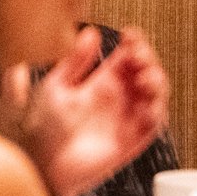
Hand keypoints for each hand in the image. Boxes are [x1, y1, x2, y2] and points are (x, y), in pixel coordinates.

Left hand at [22, 26, 170, 195]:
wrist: (40, 162)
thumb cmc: (41, 126)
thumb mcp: (57, 86)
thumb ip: (75, 61)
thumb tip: (90, 33)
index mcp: (99, 83)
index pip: (126, 57)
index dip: (134, 43)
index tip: (131, 33)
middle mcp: (116, 99)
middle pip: (146, 73)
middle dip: (148, 60)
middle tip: (139, 55)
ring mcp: (125, 120)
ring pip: (155, 97)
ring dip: (156, 84)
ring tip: (145, 77)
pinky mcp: (130, 142)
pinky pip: (151, 127)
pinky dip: (156, 114)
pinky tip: (148, 105)